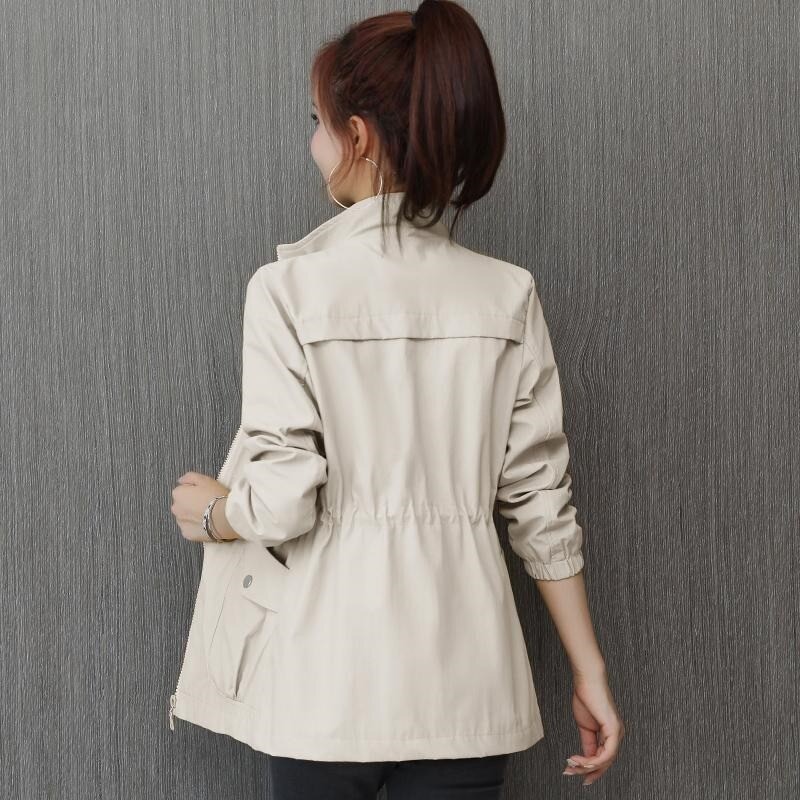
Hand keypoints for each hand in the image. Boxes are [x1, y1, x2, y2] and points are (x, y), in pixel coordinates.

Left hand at [170, 471, 231, 541]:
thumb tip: (181, 480)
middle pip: (182, 504)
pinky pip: (190, 528)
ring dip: (192, 515)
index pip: (183, 490)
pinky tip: (207, 523)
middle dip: (191, 503)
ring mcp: (181, 523)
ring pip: (185, 517)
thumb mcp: (204, 479)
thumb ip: (189, 477)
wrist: (225, 517)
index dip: (195, 490)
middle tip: (207, 503)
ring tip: (208, 514)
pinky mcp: (187, 534)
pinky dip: (196, 526)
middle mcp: (175, 509)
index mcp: (178, 494)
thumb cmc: (215, 496)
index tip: (205, 492)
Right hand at [562, 672, 624, 786]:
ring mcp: (617, 733)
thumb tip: (586, 758)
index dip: (590, 769)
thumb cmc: (586, 697)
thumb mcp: (585, 726)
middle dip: (586, 770)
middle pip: (605, 762)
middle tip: (570, 772)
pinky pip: (607, 753)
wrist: (586, 681)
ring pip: (605, 760)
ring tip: (571, 764)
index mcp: (610, 734)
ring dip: (586, 766)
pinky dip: (592, 760)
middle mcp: (616, 735)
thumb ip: (588, 743)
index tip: (576, 774)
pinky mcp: (614, 729)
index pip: (603, 758)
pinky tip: (580, 760)